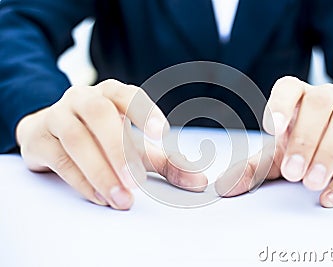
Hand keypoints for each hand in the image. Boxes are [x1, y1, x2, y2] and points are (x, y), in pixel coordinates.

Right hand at [16, 79, 206, 209]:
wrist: (50, 133)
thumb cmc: (101, 137)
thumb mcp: (134, 146)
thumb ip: (165, 161)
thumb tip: (199, 181)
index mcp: (110, 93)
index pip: (128, 94)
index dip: (145, 112)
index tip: (163, 135)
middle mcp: (82, 98)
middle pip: (99, 113)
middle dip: (119, 148)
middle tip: (137, 181)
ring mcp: (57, 116)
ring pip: (76, 138)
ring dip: (101, 171)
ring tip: (122, 199)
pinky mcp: (39, 139)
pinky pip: (60, 159)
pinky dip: (82, 180)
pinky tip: (100, 197)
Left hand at [216, 76, 332, 207]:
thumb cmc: (298, 144)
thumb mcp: (273, 155)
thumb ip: (252, 168)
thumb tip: (224, 187)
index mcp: (297, 96)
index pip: (289, 87)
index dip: (281, 104)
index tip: (272, 128)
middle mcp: (326, 98)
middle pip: (319, 104)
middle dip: (304, 139)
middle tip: (292, 171)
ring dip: (327, 155)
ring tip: (310, 183)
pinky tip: (328, 195)